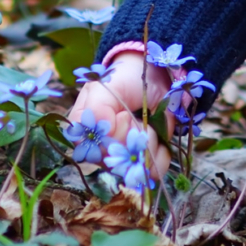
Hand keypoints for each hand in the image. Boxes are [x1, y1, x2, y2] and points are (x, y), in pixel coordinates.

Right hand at [67, 54, 170, 177]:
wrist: (150, 75)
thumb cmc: (123, 78)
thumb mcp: (104, 85)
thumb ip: (96, 108)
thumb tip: (103, 133)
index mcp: (85, 131)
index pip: (96, 151)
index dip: (114, 136)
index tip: (123, 115)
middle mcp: (101, 149)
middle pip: (117, 163)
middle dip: (133, 136)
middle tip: (134, 115)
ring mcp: (123, 157)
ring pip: (136, 168)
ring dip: (148, 143)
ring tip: (146, 123)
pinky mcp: (143, 160)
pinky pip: (153, 171)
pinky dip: (160, 154)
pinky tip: (157, 136)